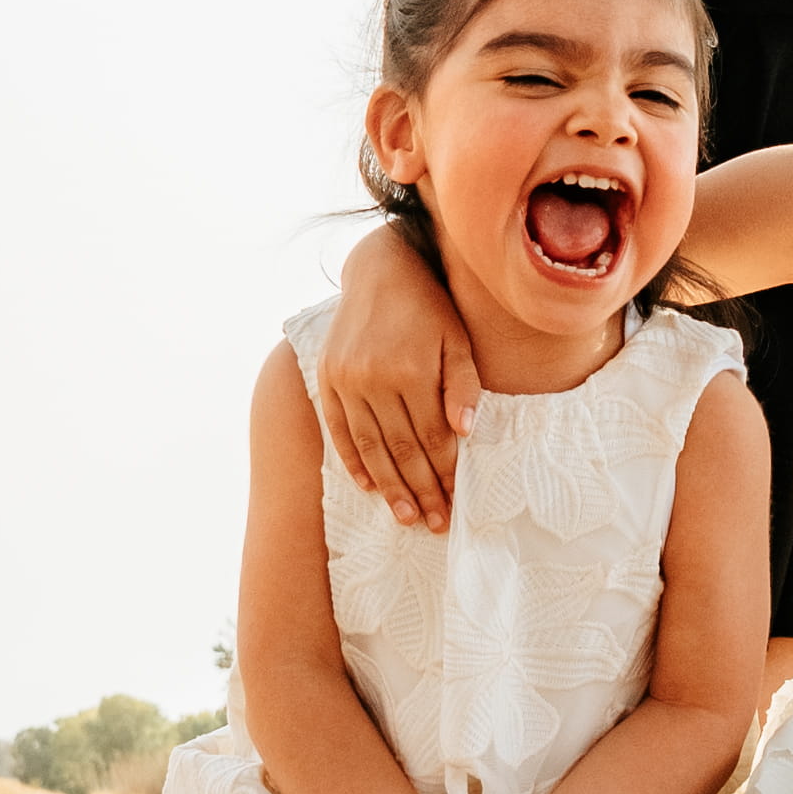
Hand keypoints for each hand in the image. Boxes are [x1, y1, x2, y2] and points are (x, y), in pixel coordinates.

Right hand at [319, 237, 481, 531]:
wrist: (380, 269)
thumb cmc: (430, 306)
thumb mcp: (457, 338)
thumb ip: (462, 385)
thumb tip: (464, 433)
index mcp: (411, 369)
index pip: (431, 437)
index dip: (444, 474)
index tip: (455, 502)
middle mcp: (374, 378)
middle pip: (401, 449)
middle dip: (420, 490)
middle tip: (434, 523)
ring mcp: (346, 380)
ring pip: (369, 446)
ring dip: (389, 487)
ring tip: (405, 517)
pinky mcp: (327, 378)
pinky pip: (340, 430)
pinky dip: (353, 461)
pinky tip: (369, 486)